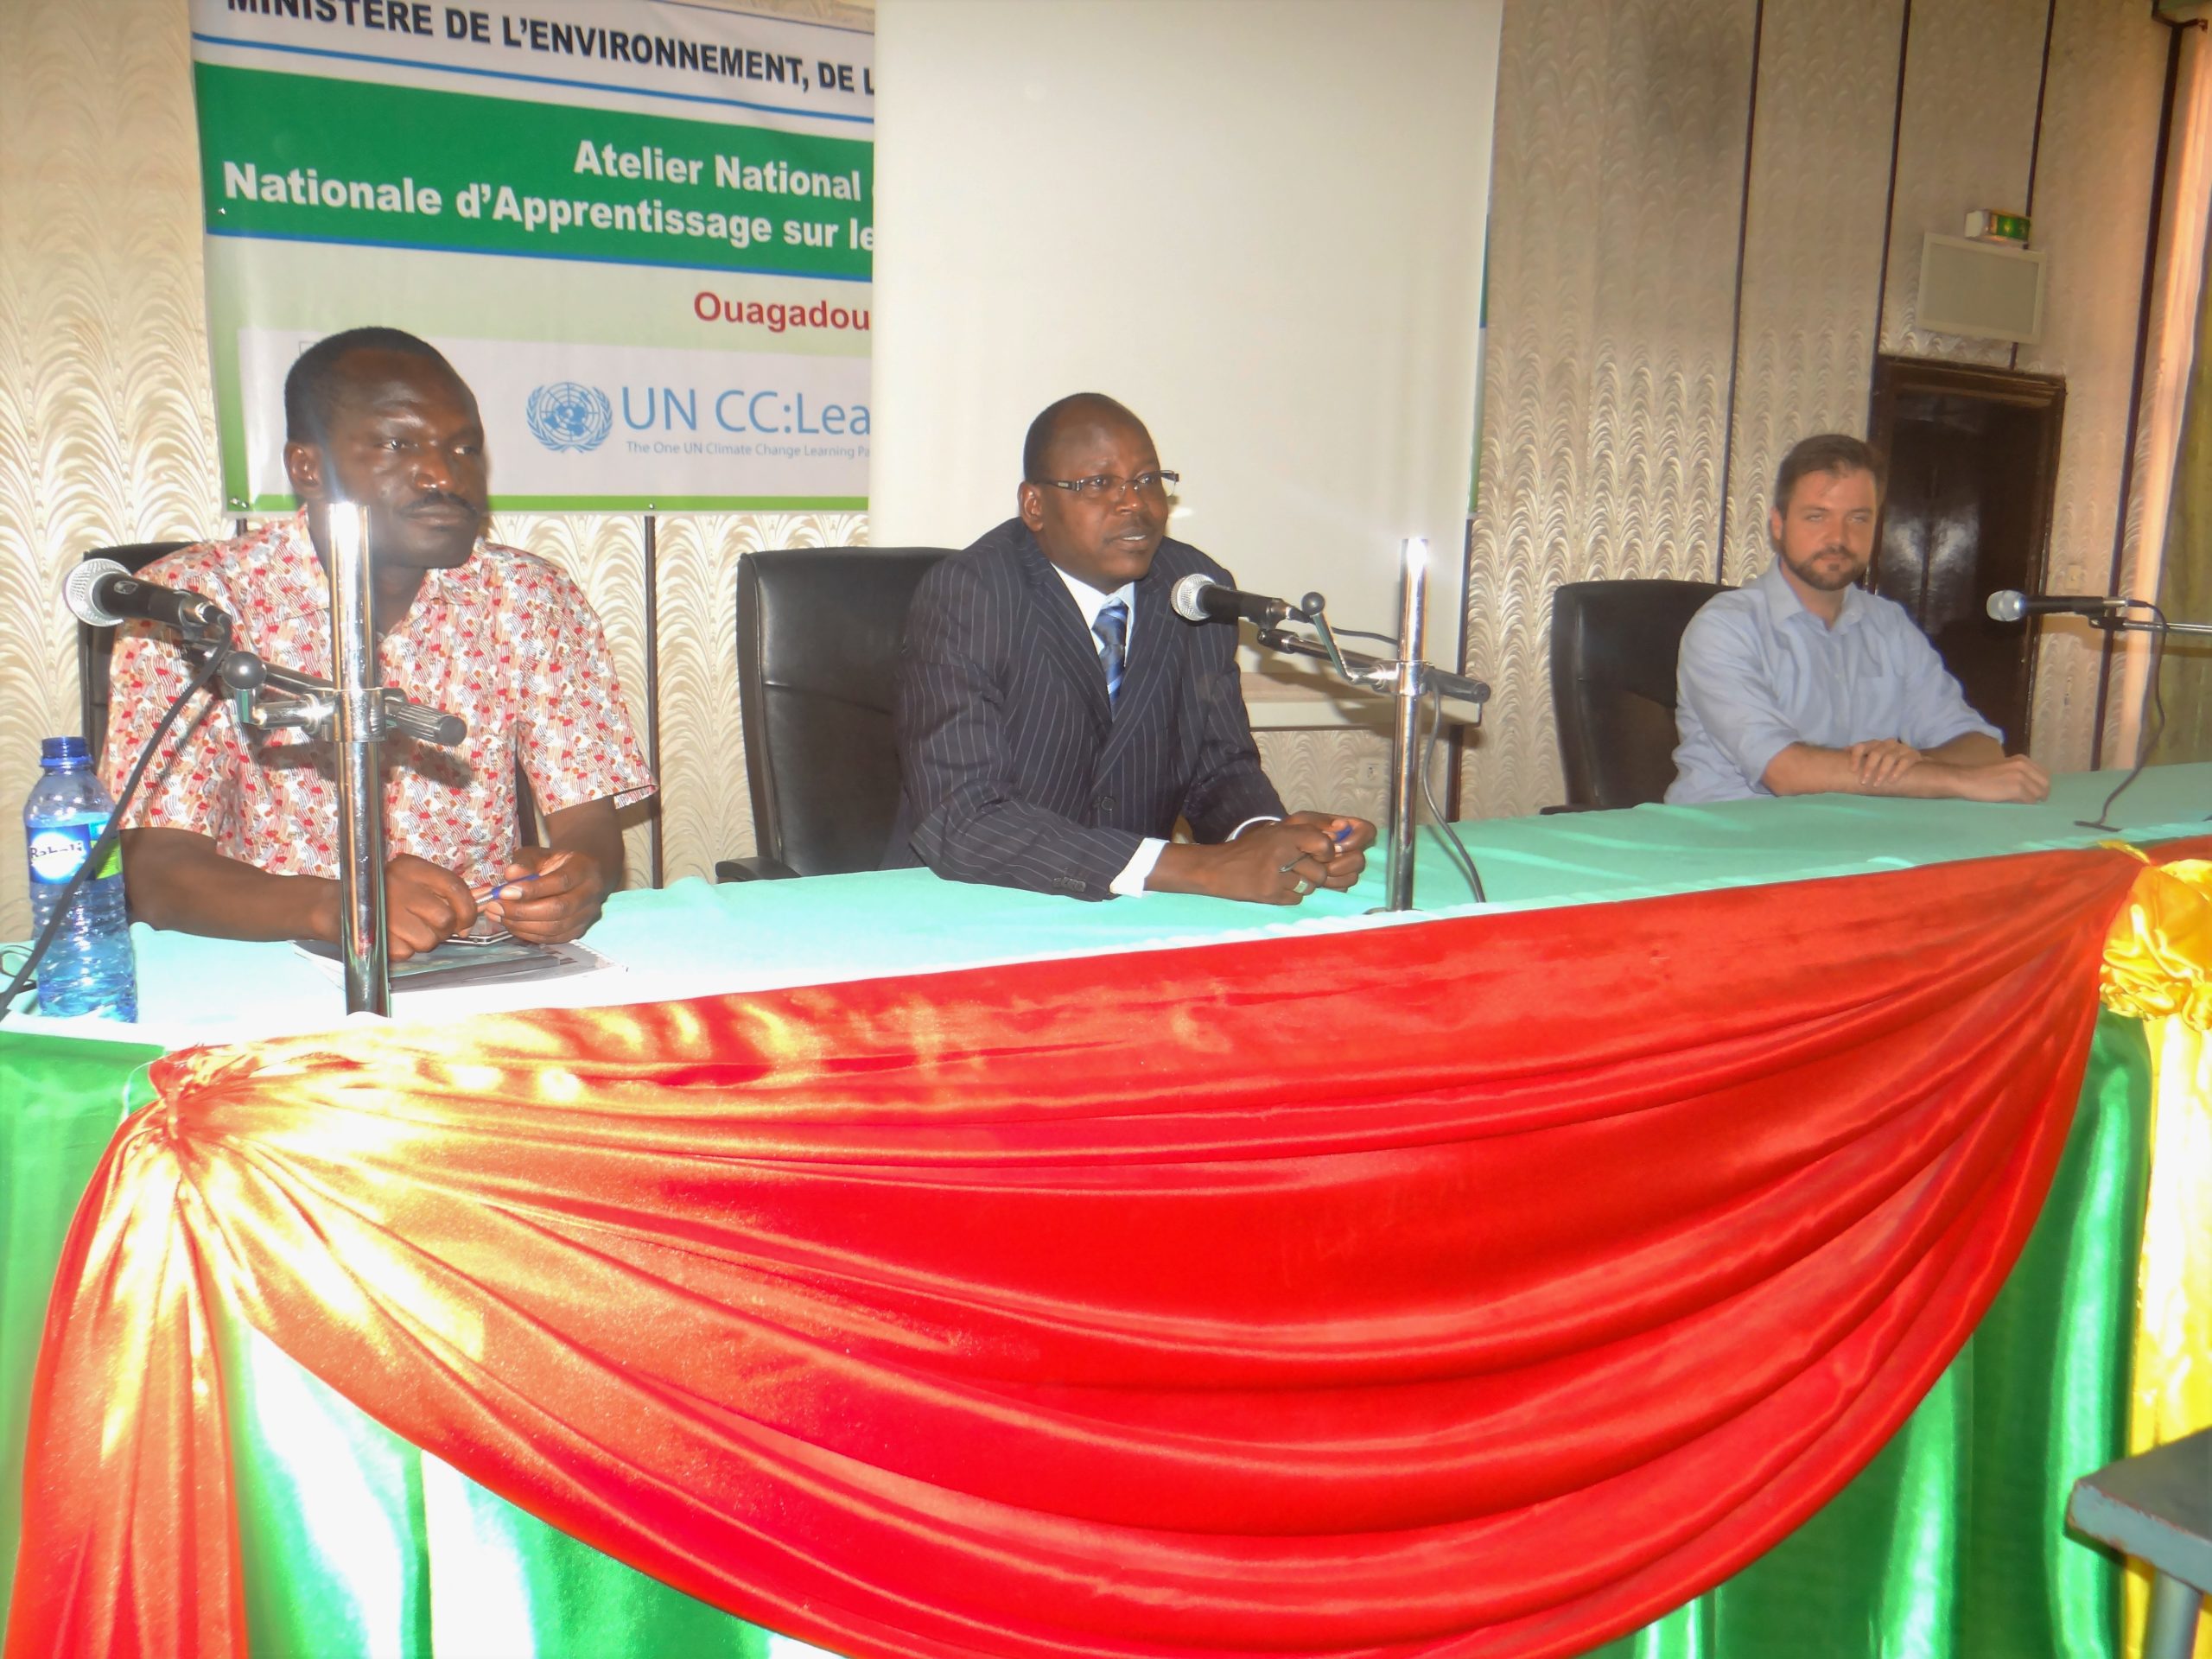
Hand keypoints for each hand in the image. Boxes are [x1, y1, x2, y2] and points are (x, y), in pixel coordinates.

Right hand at [382, 853, 479, 960]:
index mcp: (411, 868)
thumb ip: (444, 889)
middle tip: (435, 927)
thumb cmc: (385, 891)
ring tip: (410, 929)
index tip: (466, 921)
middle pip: (444, 918)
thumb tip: (476, 912)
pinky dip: (405, 949)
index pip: (454, 887)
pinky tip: (393, 936)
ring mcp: (386, 913)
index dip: (468, 909)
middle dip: (446, 929)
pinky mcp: (376, 937)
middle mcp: (399, 887)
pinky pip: (407, 952)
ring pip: (428, 940)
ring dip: (425, 940)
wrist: (337, 904)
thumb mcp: (413, 878)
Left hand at [479, 846, 608, 942]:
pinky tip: (512, 925)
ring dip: (522, 925)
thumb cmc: (555, 863)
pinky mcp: (579, 931)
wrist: (579, 875)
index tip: (503, 892)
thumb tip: (509, 876)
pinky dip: (529, 934)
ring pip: (555, 927)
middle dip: (522, 911)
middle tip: (495, 908)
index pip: (560, 882)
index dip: (532, 890)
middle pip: (558, 909)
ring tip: (498, 916)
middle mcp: (590, 894)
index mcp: (584, 869)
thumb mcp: (539, 854)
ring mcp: (587, 916)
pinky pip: (553, 938)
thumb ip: (525, 863)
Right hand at [1148, 819, 1339, 904]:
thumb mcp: (1276, 830)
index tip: (1318, 855)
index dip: (1326, 853)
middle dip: (1313, 874)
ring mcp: (1274, 875)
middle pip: (1320, 872)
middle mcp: (1281, 852)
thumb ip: (1308, 829)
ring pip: (1310, 887)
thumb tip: (1342, 830)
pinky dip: (1289, 895)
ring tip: (1281, 877)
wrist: (1215, 868)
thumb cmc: (1250, 849)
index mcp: (1284, 833)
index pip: (1325, 844)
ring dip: (1301, 885)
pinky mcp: (1268, 894)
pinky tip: (1273, 887)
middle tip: (1295, 869)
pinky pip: (1296, 899)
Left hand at [1281, 810, 1374, 889]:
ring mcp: (1343, 867)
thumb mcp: (1301, 821)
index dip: (1358, 839)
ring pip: (1353, 876)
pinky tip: (1318, 882)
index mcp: (1344, 829)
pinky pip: (1343, 887)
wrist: (1273, 854)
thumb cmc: (1288, 833)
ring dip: (1335, 876)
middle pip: (1360, 858)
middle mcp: (1348, 849)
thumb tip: (1343, 826)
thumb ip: (1321, 822)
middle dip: (1341, 864)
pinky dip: (1331, 886)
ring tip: (1317, 872)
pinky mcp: (1336, 882)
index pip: (1367, 831)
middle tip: (1323, 864)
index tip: (1337, 846)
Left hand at [1847, 739, 1922, 788]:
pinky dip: (1898, 771)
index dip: (1855, 757)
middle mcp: (1886, 744)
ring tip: (1877, 784)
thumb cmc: (1885, 760)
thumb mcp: (1871, 757)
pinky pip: (1905, 761)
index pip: (1861, 746)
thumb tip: (1842, 753)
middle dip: (1869, 768)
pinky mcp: (1912, 754)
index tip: (1852, 770)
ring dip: (1882, 771)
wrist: (1911, 759)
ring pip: (1890, 757)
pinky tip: (1892, 780)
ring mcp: (1900, 748)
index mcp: (1873, 744)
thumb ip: (1859, 756)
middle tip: (1864, 782)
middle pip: (1876, 753)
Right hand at [1948, 754, 2051, 803]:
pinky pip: (2030, 800)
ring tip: (2022, 802)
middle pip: (2045, 783)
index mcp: (2022, 760)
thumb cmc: (1982, 776)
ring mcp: (2021, 777)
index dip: (2040, 784)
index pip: (2043, 773)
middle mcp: (2024, 766)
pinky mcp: (2017, 789)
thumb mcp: (2004, 768)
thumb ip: (2019, 772)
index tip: (2034, 792)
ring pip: (2040, 792)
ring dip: (2033, 799)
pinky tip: (2015, 803)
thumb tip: (2032, 785)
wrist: (1966, 780)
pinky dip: (2025, 804)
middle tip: (2032, 800)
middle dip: (2041, 793)